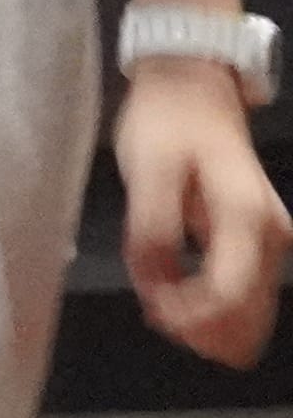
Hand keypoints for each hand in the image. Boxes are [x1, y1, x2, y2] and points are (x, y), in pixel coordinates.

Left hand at [114, 62, 286, 367]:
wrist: (193, 90)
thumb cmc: (167, 123)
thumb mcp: (147, 169)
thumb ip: (151, 229)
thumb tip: (155, 286)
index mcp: (246, 218)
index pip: (229, 296)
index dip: (190, 318)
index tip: (152, 312)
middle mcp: (270, 238)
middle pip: (249, 317)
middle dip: (199, 328)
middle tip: (152, 312)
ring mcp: (269, 243)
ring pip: (250, 315)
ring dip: (205, 323)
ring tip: (159, 303)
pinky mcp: (257, 245)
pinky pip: (243, 297)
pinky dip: (211, 309)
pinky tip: (173, 295)